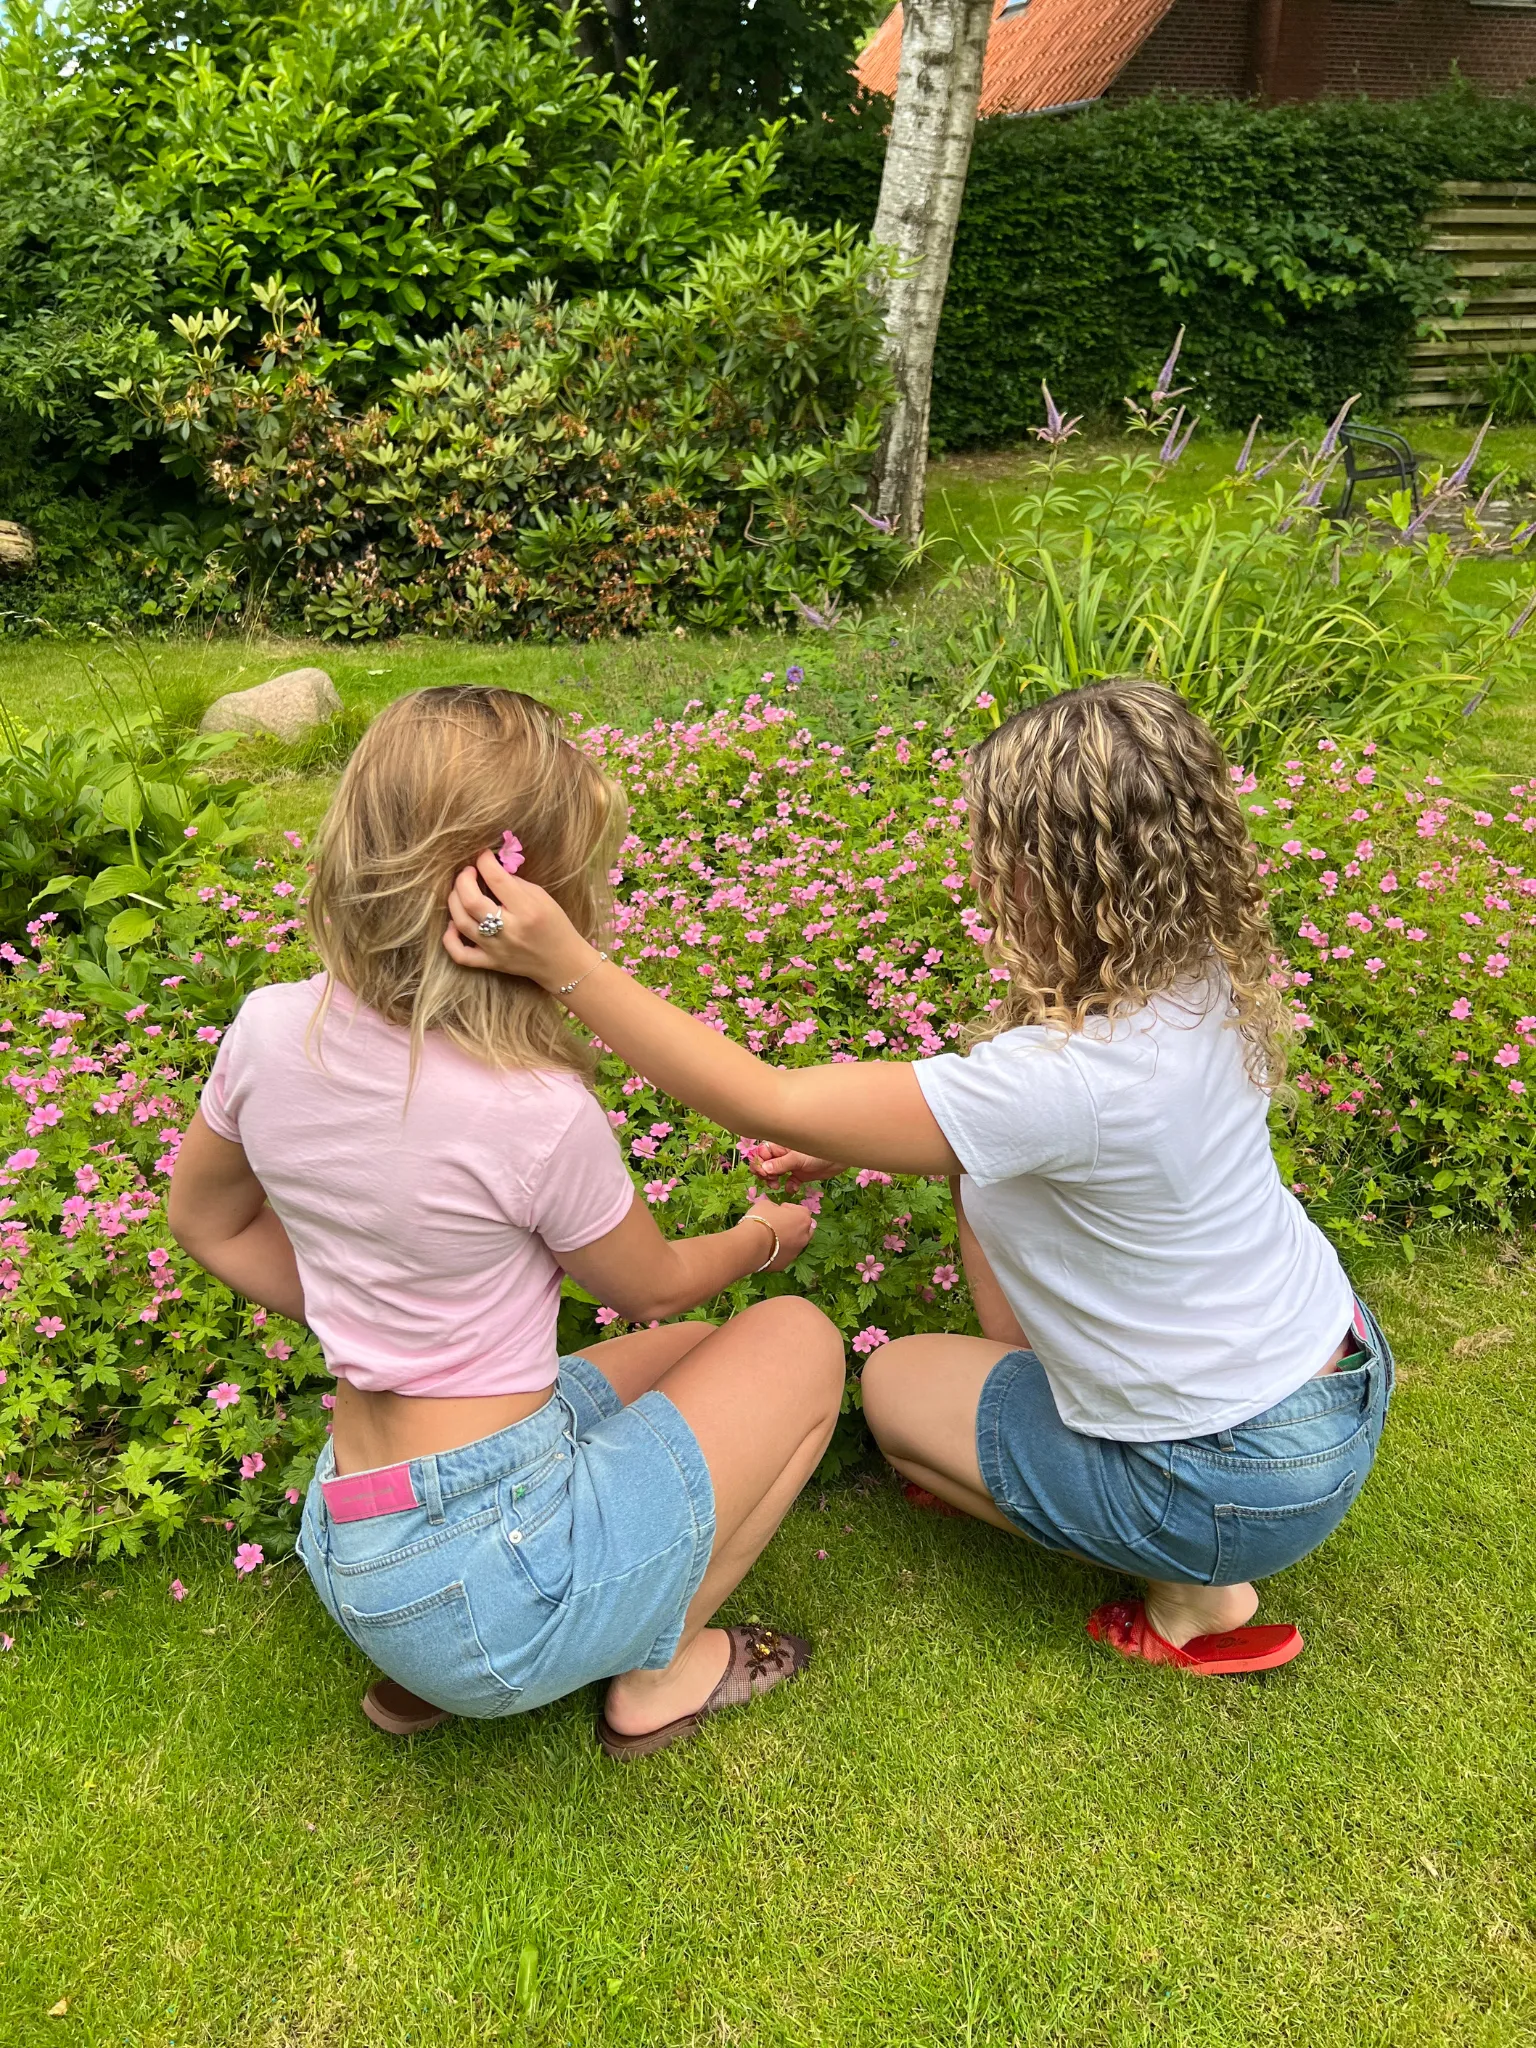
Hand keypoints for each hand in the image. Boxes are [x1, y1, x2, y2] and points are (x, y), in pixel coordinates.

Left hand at [444, 852, 594, 990]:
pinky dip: (449, 938)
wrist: (563, 963)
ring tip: (460, 891)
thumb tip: (491, 870)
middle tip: (468, 872)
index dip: (485, 862)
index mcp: (527, 910)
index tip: (483, 855)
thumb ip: (515, 883)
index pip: (497, 880)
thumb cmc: (555, 925)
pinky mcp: (490, 963)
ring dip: (454, 900)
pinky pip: (460, 954)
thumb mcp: (542, 897)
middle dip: (463, 879)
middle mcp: (509, 930)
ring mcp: (497, 949)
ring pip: (461, 922)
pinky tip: (453, 924)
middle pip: (471, 901)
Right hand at [742, 1196, 814, 1272]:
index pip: (802, 1210)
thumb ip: (776, 1207)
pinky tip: (767, 1249)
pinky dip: (779, 1252)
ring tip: (772, 1239)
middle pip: (805, 1229)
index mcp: (802, 1218)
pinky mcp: (786, 1264)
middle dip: (795, 1226)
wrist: (752, 1244)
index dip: (790, 1209)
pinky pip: (785, 1255)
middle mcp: (804, 1236)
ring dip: (788, 1240)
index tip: (780, 1209)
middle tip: (781, 1224)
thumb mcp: (766, 1204)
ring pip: (796, 1244)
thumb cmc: (760, 1219)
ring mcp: (796, 1252)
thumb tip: (776, 1212)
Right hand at [752, 1144, 844, 1188]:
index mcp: (781, 1145)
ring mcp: (792, 1165)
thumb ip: (781, 1164)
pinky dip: (789, 1186)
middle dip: (764, 1173)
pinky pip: (789, 1182)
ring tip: (777, 1186)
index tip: (762, 1173)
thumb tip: (763, 1169)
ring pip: (775, 1174)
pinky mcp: (800, 1175)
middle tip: (770, 1181)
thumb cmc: (819, 1151)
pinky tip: (793, 1188)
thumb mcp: (798, 1158)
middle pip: (766, 1164)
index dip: (759, 1163)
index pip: (762, 1153)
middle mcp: (784, 1155)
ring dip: (773, 1181)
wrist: (840, 1158)